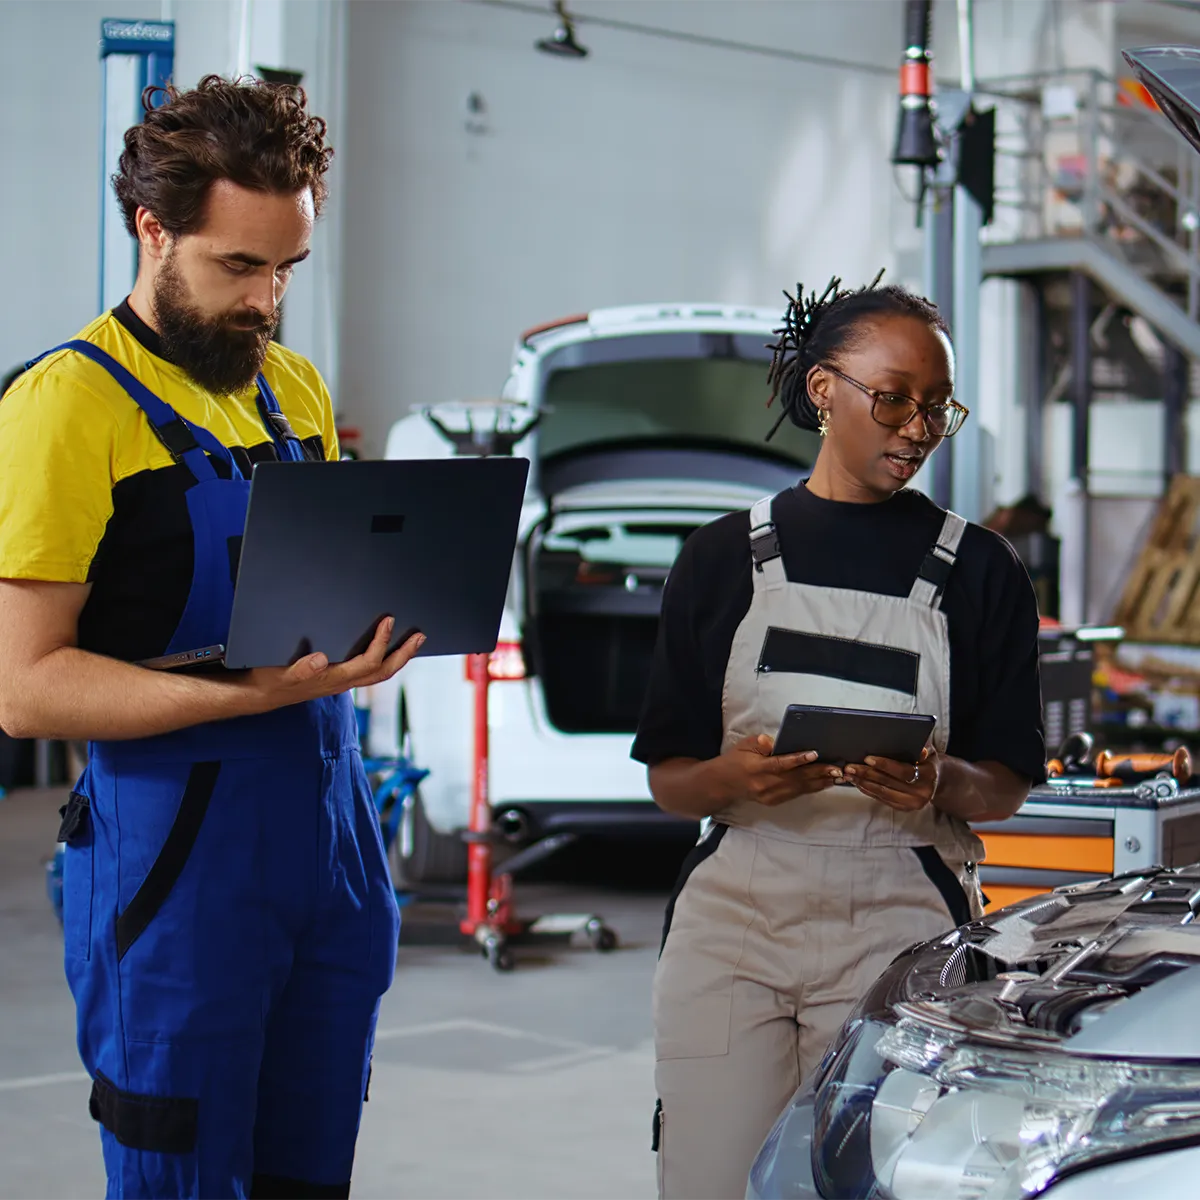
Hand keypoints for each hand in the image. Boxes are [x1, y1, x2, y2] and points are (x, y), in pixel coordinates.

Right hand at [242, 617, 423, 712]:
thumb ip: (299, 670)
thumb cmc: (270, 682)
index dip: (381, 643)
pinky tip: (386, 648)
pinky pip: (368, 671)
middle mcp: (343, 683)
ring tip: (413, 641)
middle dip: (404, 654)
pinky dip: (383, 659)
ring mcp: (341, 682)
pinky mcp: (337, 679)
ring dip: (398, 657)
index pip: (368, 663)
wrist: (258, 695)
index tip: (388, 621)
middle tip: (420, 635)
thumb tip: (320, 659)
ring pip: (378, 673)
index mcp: (334, 680)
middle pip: (383, 672)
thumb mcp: (280, 674)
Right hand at [719, 734, 843, 806]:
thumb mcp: (744, 745)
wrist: (724, 784)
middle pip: (795, 778)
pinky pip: (797, 794)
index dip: (798, 759)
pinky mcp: (775, 801)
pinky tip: (825, 783)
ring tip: (837, 776)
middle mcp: (765, 784)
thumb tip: (774, 742)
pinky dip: (812, 788)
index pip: (780, 764)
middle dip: (818, 773)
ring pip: (799, 788)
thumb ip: (760, 743)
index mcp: (756, 768)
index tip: (814, 754)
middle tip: (836, 768)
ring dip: (820, 782)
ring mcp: (771, 795)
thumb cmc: (736, 760)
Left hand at [844, 745, 938, 811]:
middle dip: (866, 774)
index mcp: (929, 775)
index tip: (867, 758)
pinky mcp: (904, 808)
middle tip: (849, 766)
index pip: (903, 771)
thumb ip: (922, 746)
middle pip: (889, 783)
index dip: (884, 765)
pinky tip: (857, 782)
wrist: (936, 780)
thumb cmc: (927, 760)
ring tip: (848, 774)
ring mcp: (913, 803)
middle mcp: (922, 792)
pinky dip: (868, 790)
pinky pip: (882, 799)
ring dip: (863, 783)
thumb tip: (919, 748)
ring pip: (882, 792)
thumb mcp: (929, 750)